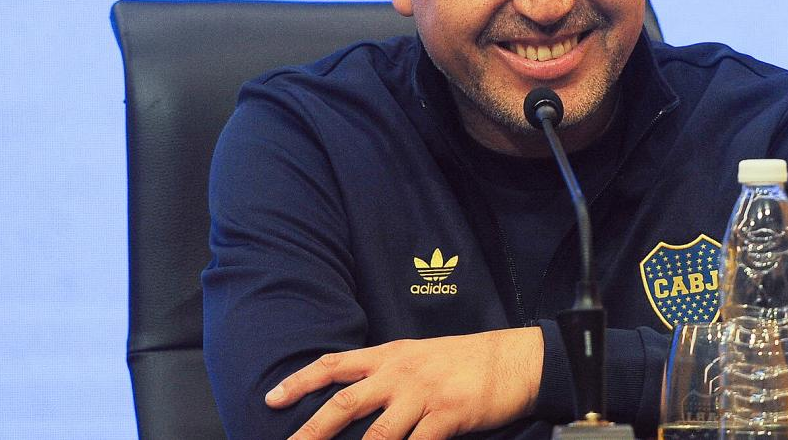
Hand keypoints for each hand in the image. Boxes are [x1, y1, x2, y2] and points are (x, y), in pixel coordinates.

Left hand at [265, 327, 543, 439]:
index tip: (272, 398)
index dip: (301, 381)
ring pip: (376, 435)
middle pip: (345, 403)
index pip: (336, 365)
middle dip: (311, 431)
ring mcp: (424, 395)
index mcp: (391, 356)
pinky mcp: (447, 415)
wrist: (516, 359)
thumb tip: (356, 394)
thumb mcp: (421, 355)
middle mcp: (401, 373)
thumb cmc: (468, 360)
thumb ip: (389, 372)